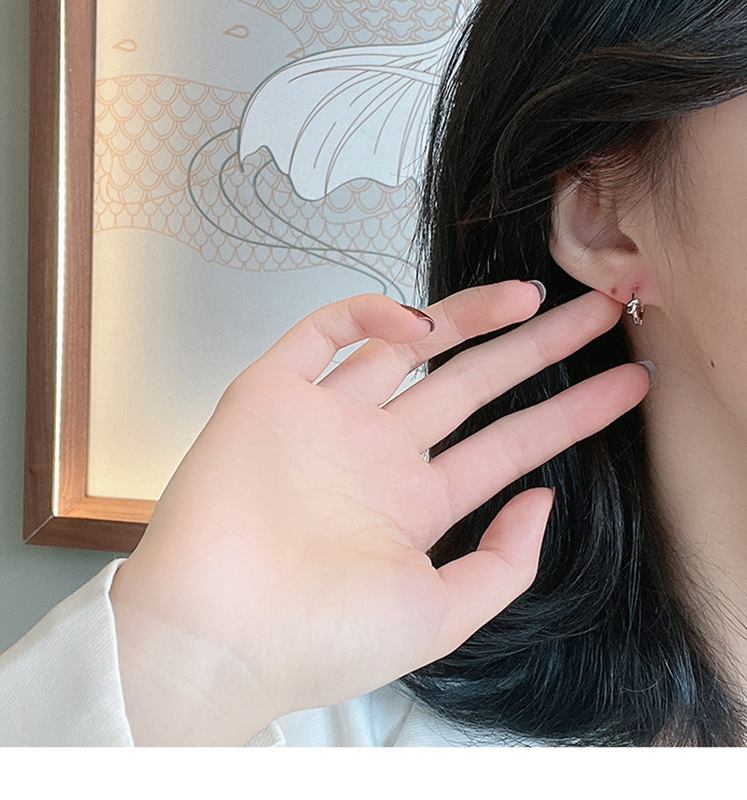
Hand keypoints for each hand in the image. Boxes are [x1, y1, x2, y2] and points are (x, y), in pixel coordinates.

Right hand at [109, 281, 649, 744]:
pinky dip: (369, 317)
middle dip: (536, 349)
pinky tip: (418, 326)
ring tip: (531, 296)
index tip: (625, 386)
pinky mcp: (271, 394)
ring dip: (468, 317)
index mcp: (414, 504)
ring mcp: (326, 420)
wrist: (216, 637)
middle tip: (597, 315)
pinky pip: (324, 335)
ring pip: (407, 347)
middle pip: (472, 385)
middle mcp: (376, 455)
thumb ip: (503, 562)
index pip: (507, 445)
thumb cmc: (318, 640)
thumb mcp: (439, 615)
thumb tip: (543, 501)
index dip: (570, 414)